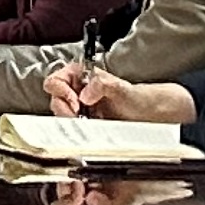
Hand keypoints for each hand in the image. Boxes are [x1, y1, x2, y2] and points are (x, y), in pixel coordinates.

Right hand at [66, 71, 195, 124]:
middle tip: (80, 115)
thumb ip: (101, 85)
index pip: (55, 81)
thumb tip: (84, 94)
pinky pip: (70, 127)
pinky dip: (77, 130)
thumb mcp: (121, 88)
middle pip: (55, 99)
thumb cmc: (137, 99)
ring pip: (60, 115)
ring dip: (72, 120)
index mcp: (79, 75)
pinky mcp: (81, 123)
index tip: (75, 102)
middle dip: (66, 109)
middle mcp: (75, 90)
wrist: (149, 116)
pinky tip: (90, 128)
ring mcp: (77, 107)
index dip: (61, 91)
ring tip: (89, 121)